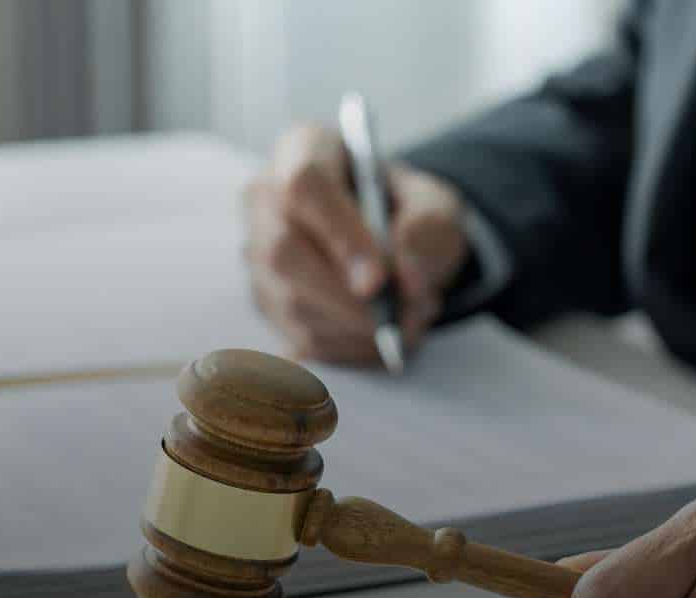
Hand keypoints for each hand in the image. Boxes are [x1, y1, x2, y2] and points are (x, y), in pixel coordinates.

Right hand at [244, 124, 469, 365]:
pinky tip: (383, 336)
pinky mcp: (268, 303)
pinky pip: (302, 338)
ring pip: (292, 303)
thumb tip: (405, 274)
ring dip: (358, 327)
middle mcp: (266, 199)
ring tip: (409, 320)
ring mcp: (258, 255)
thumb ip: (428, 229)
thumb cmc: (407, 212)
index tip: (379, 281)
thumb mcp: (437, 207)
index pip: (304, 186)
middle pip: (283, 252)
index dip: (340, 236)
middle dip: (348, 298)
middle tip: (401, 317)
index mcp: (305, 150)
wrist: (395, 241)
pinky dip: (351, 348)